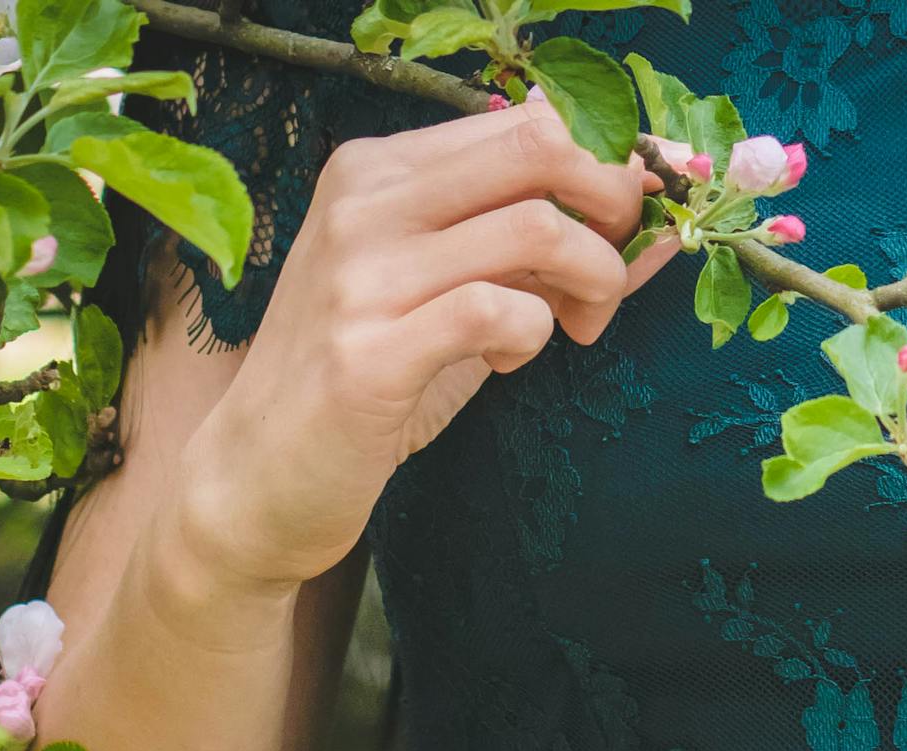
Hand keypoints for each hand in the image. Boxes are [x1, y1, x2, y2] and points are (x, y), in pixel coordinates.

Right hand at [180, 92, 682, 588]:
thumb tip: (648, 217)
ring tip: (572, 329)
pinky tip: (507, 361)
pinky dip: (535, 336)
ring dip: (591, 282)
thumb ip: (525, 242)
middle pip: (541, 149)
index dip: (599, 174)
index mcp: (378, 168)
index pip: (525, 123)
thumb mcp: (445, 284)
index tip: (613, 235)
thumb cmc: (370, 372)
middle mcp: (364, 202)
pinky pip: (502, 311)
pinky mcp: (370, 354)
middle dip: (610, 210)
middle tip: (606, 279)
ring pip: (538, 228)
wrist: (259, 471)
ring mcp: (362, 275)